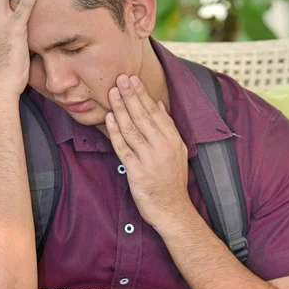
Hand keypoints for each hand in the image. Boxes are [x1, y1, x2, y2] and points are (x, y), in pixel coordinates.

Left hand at [105, 74, 193, 233]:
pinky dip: (115, 132)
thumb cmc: (172, 180)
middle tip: (120, 78)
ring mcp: (150, 159)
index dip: (143, 94)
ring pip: (132, 129)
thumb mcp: (178, 150)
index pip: (156, 112)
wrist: (172, 209)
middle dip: (131, 95)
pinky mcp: (137, 172)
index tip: (133, 79)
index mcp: (174, 140)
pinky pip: (123, 148)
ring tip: (112, 92)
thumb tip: (158, 104)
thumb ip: (167, 127)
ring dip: (121, 109)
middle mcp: (163, 147)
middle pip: (143, 116)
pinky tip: (109, 118)